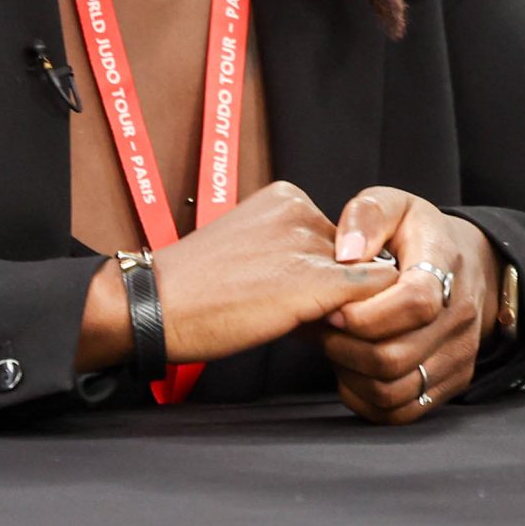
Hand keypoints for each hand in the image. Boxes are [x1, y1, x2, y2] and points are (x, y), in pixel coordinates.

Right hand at [76, 182, 395, 369]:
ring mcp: (309, 244)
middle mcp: (302, 210)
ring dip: (341, 303)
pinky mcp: (314, 281)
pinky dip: (358, 316)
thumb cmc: (192, 289)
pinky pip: (370, 293)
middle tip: (296, 314)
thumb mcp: (248, 248)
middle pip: (348, 255)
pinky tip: (319, 328)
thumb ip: (292, 253)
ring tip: (299, 323)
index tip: (289, 293)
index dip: (319, 271)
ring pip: (363, 275)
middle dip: (332, 287)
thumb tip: (334, 283)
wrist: (153, 305)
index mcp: (285, 197)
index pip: (332, 235)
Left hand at [317, 187, 500, 424]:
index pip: (414, 304)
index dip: (365, 314)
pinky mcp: (452, 382)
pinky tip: (352, 370)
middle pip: (395, 356)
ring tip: (336, 346)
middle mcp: (459, 317)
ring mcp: (458, 354)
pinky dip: (365, 399)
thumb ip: (367, 215)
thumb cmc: (418, 235)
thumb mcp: (395, 205)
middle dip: (344, 347)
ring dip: (351, 375)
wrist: (469, 265)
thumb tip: (345, 254)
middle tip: (323, 327)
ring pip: (393, 390)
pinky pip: (400, 412)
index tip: (333, 308)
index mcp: (446, 267)